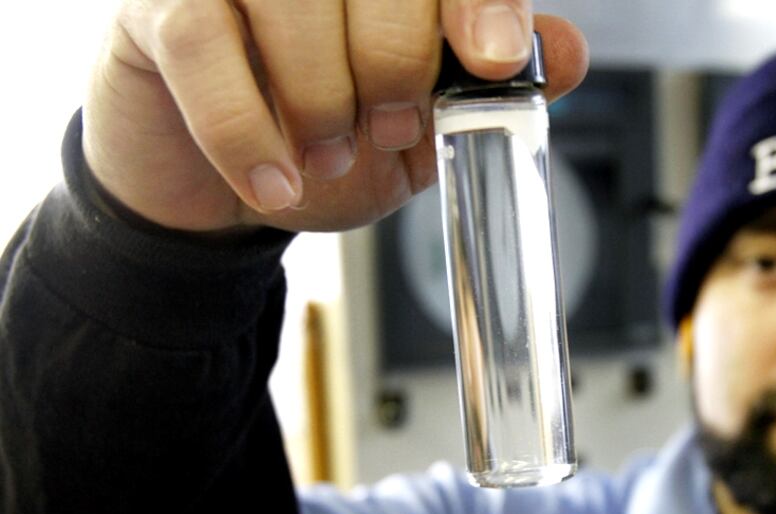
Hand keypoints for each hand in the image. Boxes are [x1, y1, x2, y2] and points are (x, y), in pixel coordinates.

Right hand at [82, 0, 587, 232]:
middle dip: (394, 62)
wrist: (226, 189)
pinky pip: (205, 44)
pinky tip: (275, 181)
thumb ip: (487, 92)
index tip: (496, 56)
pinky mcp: (164, 8)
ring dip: (321, 98)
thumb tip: (567, 52)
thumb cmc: (323, 149)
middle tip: (389, 131)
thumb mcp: (423, 135)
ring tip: (327, 159)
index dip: (478, 1)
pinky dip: (246, 130)